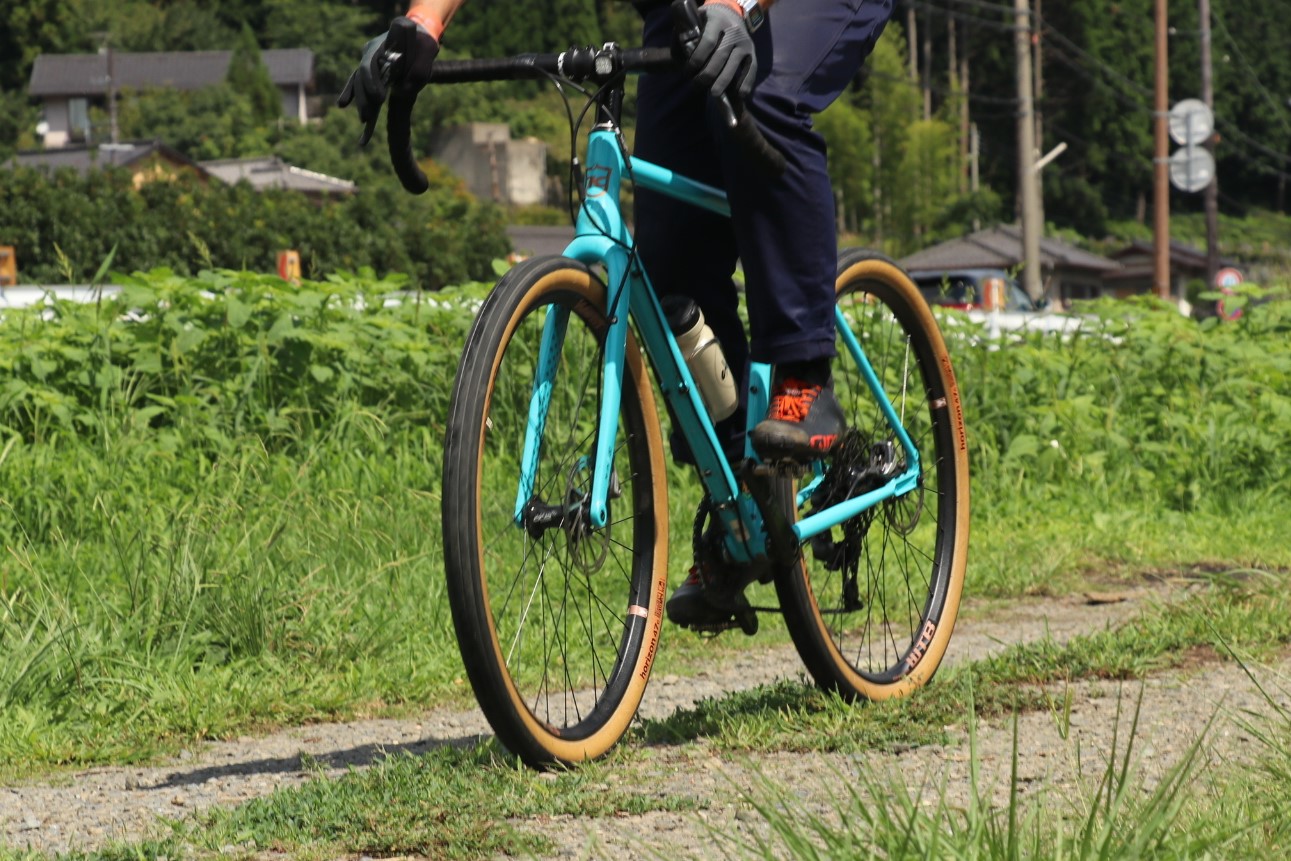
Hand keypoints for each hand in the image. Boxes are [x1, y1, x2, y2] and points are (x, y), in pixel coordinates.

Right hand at [337, 17, 440, 145]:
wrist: (417, 37)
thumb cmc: (423, 43)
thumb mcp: (428, 50)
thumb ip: (420, 67)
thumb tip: (404, 89)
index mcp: (383, 42)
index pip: (370, 63)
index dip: (371, 81)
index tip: (379, 99)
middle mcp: (372, 49)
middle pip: (362, 74)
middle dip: (364, 97)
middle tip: (368, 117)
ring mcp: (369, 59)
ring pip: (359, 80)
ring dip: (360, 100)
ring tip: (364, 120)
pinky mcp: (370, 69)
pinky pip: (357, 81)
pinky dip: (350, 93)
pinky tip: (342, 104)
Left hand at [685, 3, 756, 98]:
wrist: (730, 14)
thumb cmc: (706, 23)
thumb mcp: (694, 22)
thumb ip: (683, 37)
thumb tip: (679, 59)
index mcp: (717, 21)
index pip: (708, 42)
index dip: (697, 59)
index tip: (688, 71)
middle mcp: (733, 30)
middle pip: (721, 56)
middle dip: (708, 74)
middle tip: (697, 86)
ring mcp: (744, 42)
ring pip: (734, 64)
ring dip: (723, 81)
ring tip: (714, 94)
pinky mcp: (752, 52)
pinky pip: (751, 69)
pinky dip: (746, 83)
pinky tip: (739, 95)